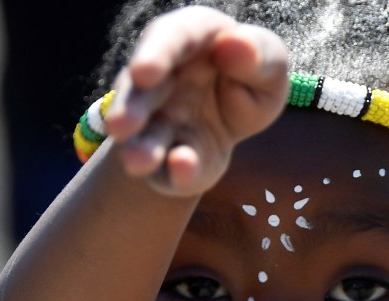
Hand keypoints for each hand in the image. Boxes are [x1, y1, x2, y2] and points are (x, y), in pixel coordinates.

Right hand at [104, 6, 287, 196]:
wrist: (233, 121)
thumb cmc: (250, 78)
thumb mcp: (269, 65)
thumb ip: (260, 56)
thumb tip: (236, 44)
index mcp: (189, 41)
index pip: (170, 38)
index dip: (155, 54)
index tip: (144, 73)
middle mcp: (162, 81)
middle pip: (140, 92)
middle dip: (130, 109)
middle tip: (120, 126)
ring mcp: (159, 123)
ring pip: (143, 136)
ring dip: (140, 149)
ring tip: (138, 162)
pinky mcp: (167, 162)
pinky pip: (169, 172)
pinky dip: (176, 174)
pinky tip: (181, 171)